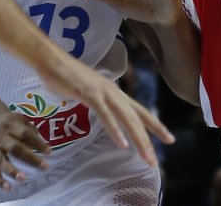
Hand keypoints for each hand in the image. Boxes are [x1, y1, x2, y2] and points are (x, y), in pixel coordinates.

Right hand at [0, 107, 50, 190]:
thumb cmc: (8, 123)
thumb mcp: (20, 120)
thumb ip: (30, 131)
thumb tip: (42, 145)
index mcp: (10, 125)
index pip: (25, 134)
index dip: (38, 143)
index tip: (49, 152)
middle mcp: (0, 137)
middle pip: (15, 148)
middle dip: (30, 158)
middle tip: (44, 167)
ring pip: (1, 161)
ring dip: (12, 171)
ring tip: (23, 179)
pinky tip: (8, 188)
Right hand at [34, 55, 174, 166]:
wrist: (52, 60)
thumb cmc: (67, 77)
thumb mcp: (90, 92)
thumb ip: (100, 102)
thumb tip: (105, 114)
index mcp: (115, 93)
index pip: (141, 111)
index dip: (156, 125)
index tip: (169, 139)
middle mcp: (114, 92)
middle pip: (138, 119)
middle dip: (149, 140)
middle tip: (155, 161)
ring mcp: (104, 92)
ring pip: (127, 119)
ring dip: (138, 139)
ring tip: (146, 157)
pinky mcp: (90, 94)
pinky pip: (105, 115)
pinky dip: (115, 130)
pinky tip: (122, 144)